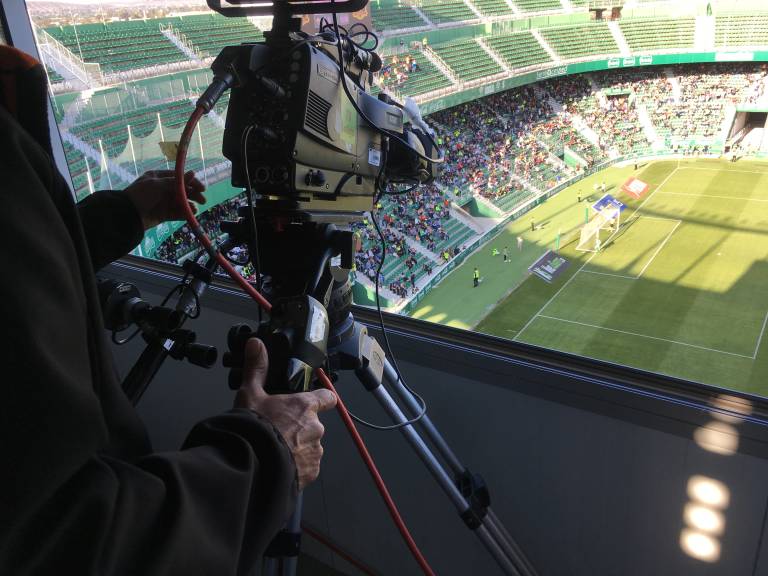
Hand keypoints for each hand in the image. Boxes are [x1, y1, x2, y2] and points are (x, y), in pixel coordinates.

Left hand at [123, 170, 205, 230]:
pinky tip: (189, 215)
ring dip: (189, 205)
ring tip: (194, 210)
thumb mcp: (157, 184)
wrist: (127, 214)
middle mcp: (162, 189)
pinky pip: (176, 213)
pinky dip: (183, 214)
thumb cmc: (140, 195)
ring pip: (180, 202)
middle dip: (193, 195)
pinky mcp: (163, 214)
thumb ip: (176, 181)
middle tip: (203, 200)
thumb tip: (193, 173)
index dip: (191, 182)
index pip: (179, 178)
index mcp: (159, 178)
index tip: (202, 188)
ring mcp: (162, 202)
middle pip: (181, 190)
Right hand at [234, 339, 336, 489]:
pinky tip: (279, 464)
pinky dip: (297, 466)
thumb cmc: (253, 429)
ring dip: (298, 448)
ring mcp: (315, 451)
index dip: (321, 398)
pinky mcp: (311, 472)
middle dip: (299, 428)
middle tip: (278, 430)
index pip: (326, 397)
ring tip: (275, 449)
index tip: (314, 400)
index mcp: (305, 406)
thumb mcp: (250, 394)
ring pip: (310, 446)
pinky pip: (307, 466)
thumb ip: (256, 369)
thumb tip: (255, 344)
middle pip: (312, 424)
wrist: (251, 465)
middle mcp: (316, 428)